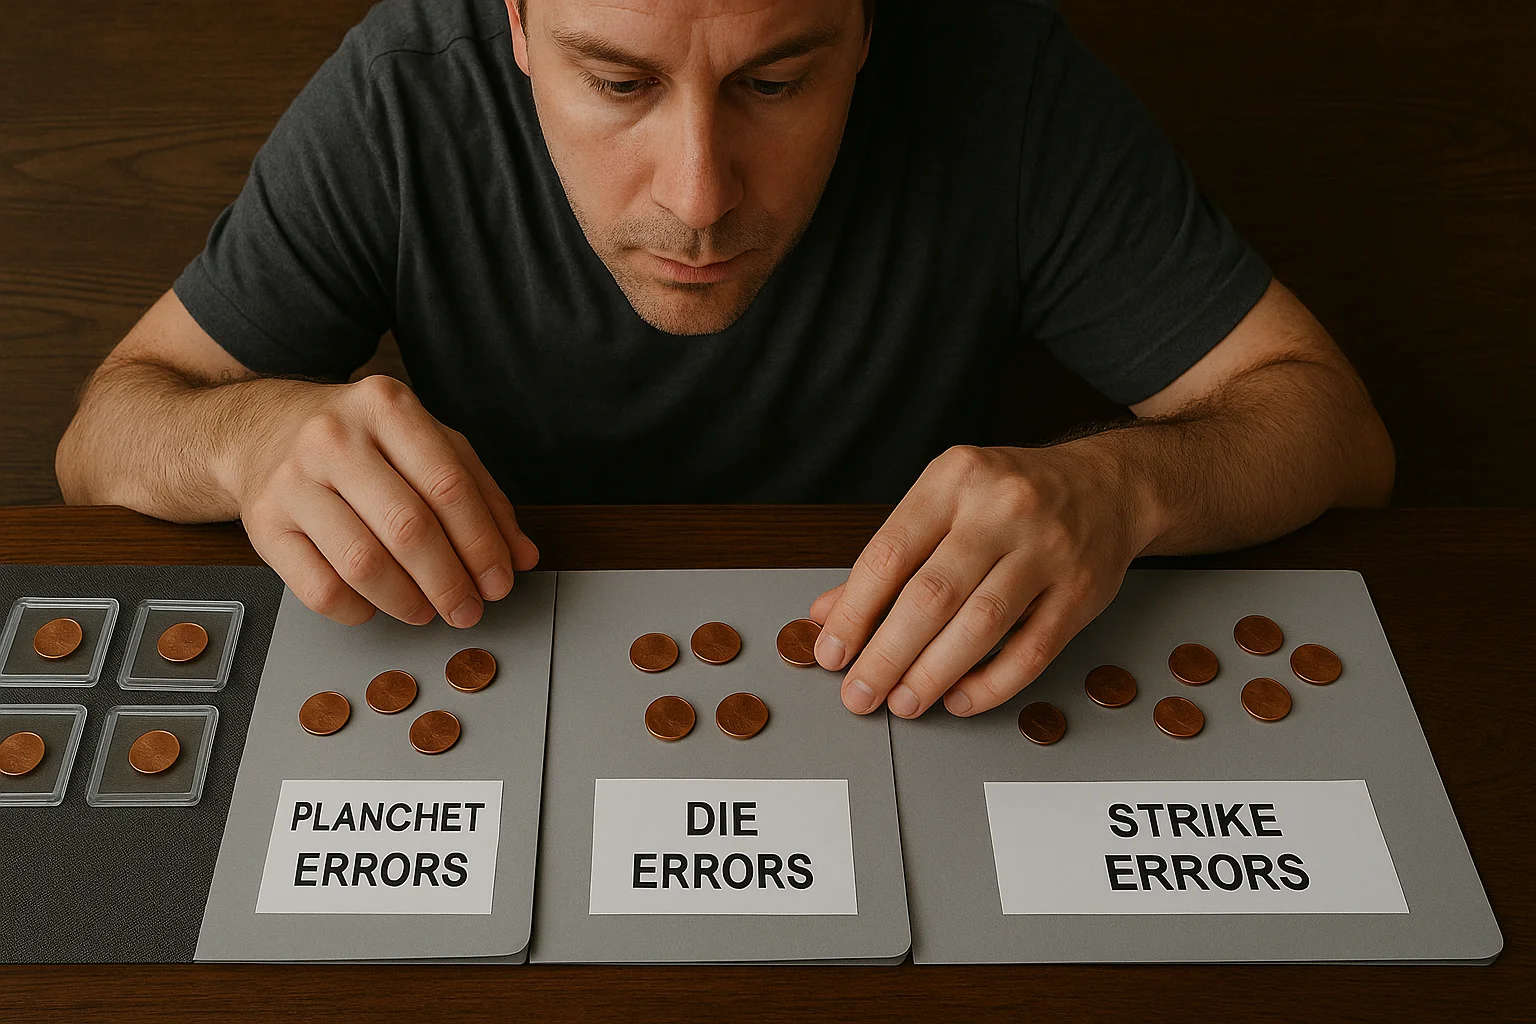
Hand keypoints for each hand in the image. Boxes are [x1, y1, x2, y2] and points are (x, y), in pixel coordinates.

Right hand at [228, 374, 538, 626]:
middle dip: (449, 581)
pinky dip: (358, 609)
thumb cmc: (361, 442)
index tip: (499, 581)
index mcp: (387, 406)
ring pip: (363, 563)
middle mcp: (335, 437)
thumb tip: (520, 555)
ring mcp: (292, 479)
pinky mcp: (263, 522)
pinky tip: (376, 605)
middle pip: (408, 527)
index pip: (449, 485)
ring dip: (407, 601)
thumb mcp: (427, 444)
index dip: (482, 543)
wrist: (263, 430)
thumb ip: (480, 494)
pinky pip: (319, 588)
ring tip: (427, 610)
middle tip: (468, 609)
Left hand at [807, 444, 1146, 717]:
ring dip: (933, 674)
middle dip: (886, 654)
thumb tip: (827, 614)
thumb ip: (890, 557)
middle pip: (931, 595)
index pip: (889, 554)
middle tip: (861, 692)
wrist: (1108, 485)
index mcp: (955, 479)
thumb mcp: (945, 502)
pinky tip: (960, 699)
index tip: (832, 652)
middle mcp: (1002, 508)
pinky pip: (1032, 649)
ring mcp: (1047, 548)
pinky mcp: (1082, 590)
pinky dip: (992, 683)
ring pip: (981, 625)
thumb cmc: (1012, 496)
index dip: (854, 612)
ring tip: (903, 702)